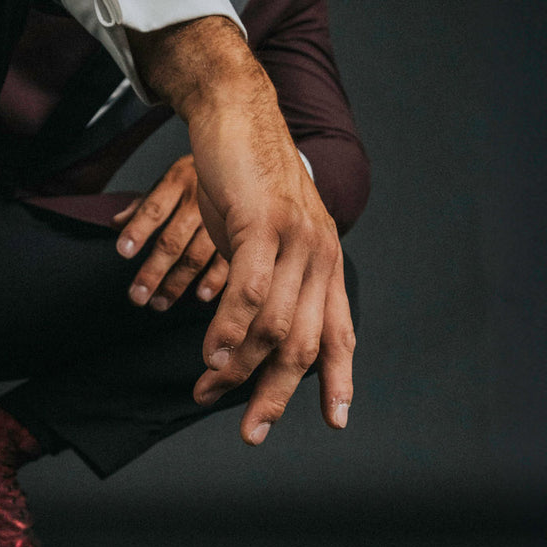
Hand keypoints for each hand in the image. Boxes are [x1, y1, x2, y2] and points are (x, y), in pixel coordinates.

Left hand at [113, 155, 228, 310]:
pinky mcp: (242, 232)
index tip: (123, 252)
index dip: (138, 230)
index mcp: (177, 182)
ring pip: (196, 256)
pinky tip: (201, 296)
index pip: (154, 209)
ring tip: (160, 302)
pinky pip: (227, 260)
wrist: (251, 155)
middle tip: (137, 295)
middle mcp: (198, 201)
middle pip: (172, 241)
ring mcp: (221, 218)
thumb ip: (143, 204)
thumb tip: (115, 223)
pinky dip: (215, 280)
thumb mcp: (170, 179)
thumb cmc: (201, 175)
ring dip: (177, 283)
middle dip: (153, 271)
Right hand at [129, 17, 354, 442]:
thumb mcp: (265, 239)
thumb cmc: (245, 182)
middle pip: (304, 344)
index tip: (337, 420)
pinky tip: (211, 353)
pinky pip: (247, 291)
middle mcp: (320, 255)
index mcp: (325, 263)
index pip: (339, 333)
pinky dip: (228, 328)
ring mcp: (295, 240)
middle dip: (276, 395)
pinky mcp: (263, 224)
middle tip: (251, 431)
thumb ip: (269, 284)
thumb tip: (251, 335)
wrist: (236, 115)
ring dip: (236, 367)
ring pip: (271, 325)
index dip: (338, 380)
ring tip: (206, 389)